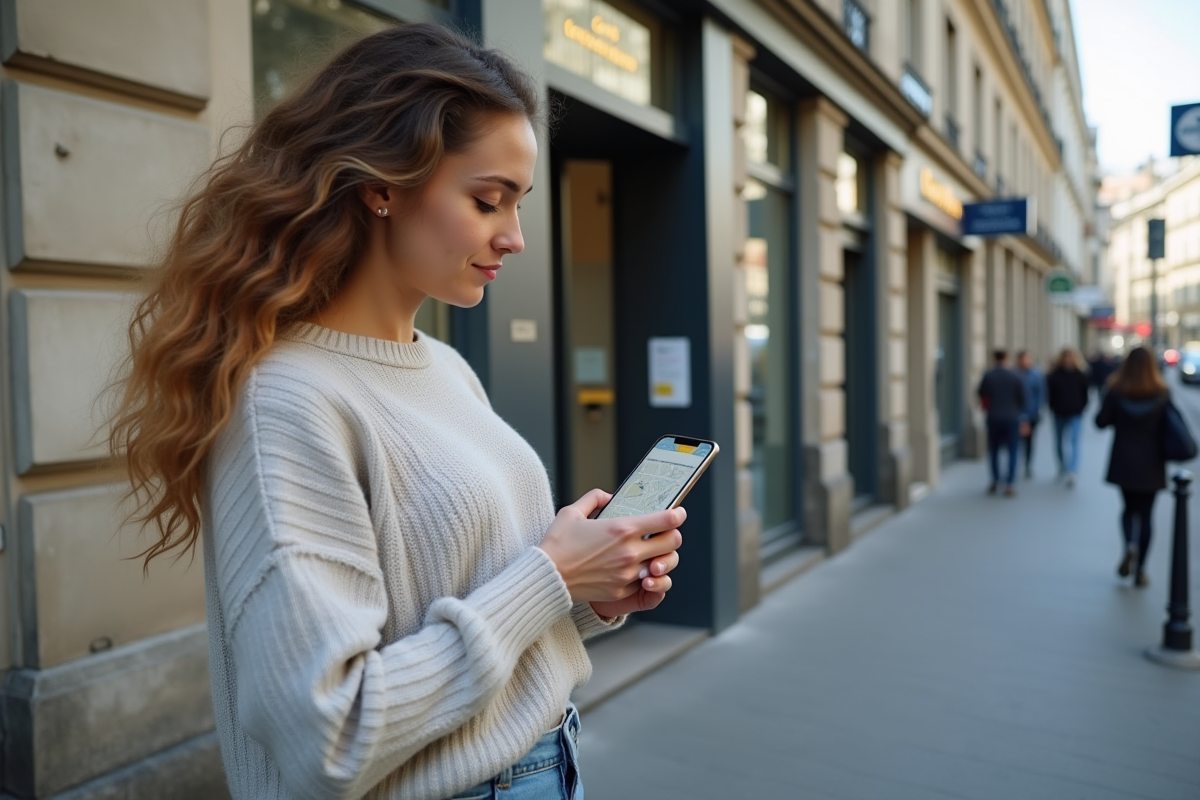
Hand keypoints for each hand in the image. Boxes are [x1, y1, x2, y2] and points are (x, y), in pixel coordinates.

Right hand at [539, 489, 683, 606]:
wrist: (547, 576)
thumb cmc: (558, 543)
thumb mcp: (572, 512)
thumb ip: (594, 498)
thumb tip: (609, 497)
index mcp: (622, 528)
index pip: (666, 520)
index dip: (677, 515)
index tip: (678, 513)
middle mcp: (630, 552)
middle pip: (672, 543)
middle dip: (672, 536)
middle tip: (665, 533)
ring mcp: (628, 573)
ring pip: (662, 564)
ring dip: (660, 557)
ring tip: (650, 552)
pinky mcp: (622, 589)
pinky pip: (644, 581)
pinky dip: (643, 574)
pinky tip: (633, 567)